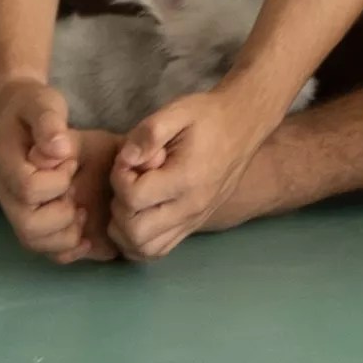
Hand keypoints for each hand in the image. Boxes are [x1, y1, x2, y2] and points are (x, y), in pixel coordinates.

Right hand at [0, 75, 116, 263]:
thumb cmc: (32, 107)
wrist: (17, 112)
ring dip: (67, 235)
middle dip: (63, 215)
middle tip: (78, 194)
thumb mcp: (41, 102)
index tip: (71, 161)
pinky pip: (44, 247)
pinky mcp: (31, 217)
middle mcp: (7, 193)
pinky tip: (88, 234)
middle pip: (28, 227)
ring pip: (35, 242)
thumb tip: (60, 150)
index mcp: (7, 166)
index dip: (57, 179)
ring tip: (85, 212)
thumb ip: (48, 121)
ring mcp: (16, 208)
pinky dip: (68, 248)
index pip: (29, 189)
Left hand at [110, 84, 289, 260]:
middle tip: (129, 181)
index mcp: (186, 179)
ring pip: (143, 249)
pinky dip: (138, 239)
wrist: (243, 126)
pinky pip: (157, 250)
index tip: (130, 158)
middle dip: (119, 207)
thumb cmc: (207, 117)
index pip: (132, 198)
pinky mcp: (193, 225)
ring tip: (131, 199)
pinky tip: (139, 214)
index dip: (119, 177)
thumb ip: (147, 133)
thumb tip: (126, 159)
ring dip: (125, 228)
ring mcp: (193, 220)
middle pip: (134, 232)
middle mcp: (191, 208)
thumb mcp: (177, 111)